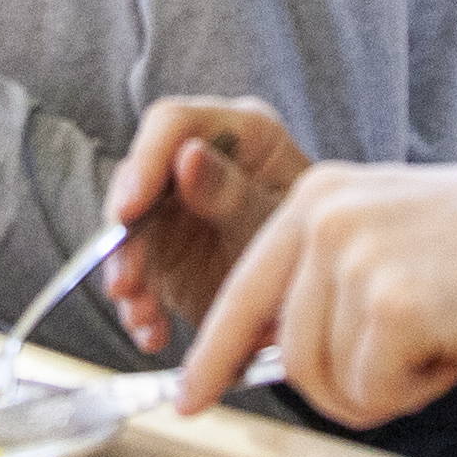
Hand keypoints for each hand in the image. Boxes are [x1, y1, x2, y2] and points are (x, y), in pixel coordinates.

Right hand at [96, 95, 307, 353]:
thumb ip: (233, 193)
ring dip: (127, 277)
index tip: (129, 211)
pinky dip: (139, 306)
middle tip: (125, 282)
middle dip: (125, 236)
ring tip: (144, 315)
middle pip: (137, 180)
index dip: (144, 163)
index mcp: (239, 132)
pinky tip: (153, 331)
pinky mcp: (166, 252)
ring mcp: (178, 207)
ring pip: (128, 231)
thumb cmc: (318, 243)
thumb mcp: (277, 221)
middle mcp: (199, 161)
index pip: (172, 125)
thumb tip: (187, 155)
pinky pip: (137, 274)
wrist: (331, 297)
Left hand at [175, 165, 456, 426]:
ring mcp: (355, 256)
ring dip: (388, 388)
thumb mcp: (399, 241)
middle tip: (418, 357)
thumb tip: (267, 350)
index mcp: (322, 194)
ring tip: (446, 334)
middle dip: (348, 385)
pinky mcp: (391, 302)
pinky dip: (418, 392)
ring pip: (325, 383)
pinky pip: (372, 396)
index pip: (242, 289)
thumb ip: (330, 279)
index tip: (191, 400)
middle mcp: (325, 215)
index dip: (214, 356)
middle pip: (286, 355)